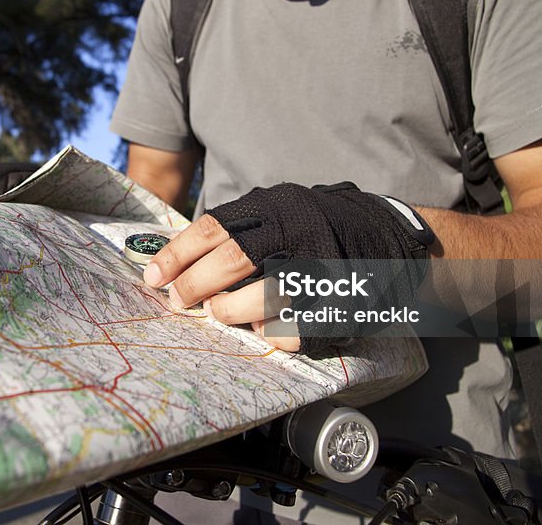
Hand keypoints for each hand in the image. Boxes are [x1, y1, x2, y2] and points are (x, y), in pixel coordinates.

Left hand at [143, 182, 434, 354]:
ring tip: (221, 313)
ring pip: (261, 298)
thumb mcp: (277, 209)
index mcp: (275, 208)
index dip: (177, 255)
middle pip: (232, 260)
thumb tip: (179, 258)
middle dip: (195, 286)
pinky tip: (260, 327)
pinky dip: (268, 334)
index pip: (214, 228)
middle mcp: (297, 233)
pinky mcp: (338, 304)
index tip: (152, 278)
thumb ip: (237, 228)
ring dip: (230, 311)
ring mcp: (320, 270)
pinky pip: (292, 331)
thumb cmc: (317, 226)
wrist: (388, 234)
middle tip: (178, 302)